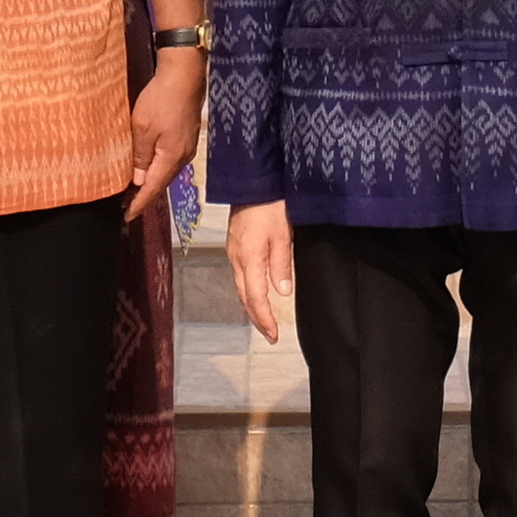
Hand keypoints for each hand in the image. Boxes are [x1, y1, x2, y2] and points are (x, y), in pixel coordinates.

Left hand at [127, 46, 203, 220]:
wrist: (185, 75)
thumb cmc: (162, 99)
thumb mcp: (143, 128)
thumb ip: (140, 156)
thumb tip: (138, 180)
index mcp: (171, 158)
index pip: (152, 189)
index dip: (138, 205)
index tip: (126, 217)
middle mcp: (182, 157)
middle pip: (160, 183)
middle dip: (143, 196)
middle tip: (125, 206)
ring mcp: (186, 147)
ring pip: (165, 171)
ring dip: (149, 181)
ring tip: (133, 189)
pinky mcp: (186, 137)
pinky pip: (169, 160)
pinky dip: (156, 167)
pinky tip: (146, 166)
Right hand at [226, 200, 296, 341]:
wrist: (253, 181)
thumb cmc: (269, 203)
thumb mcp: (283, 235)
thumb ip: (282, 264)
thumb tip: (281, 291)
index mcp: (249, 259)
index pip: (255, 298)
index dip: (264, 319)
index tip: (274, 334)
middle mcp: (237, 258)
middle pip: (244, 297)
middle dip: (257, 318)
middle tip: (270, 334)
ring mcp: (233, 251)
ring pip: (241, 286)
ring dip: (252, 305)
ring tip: (264, 318)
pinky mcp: (235, 244)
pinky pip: (240, 274)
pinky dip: (248, 289)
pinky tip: (256, 291)